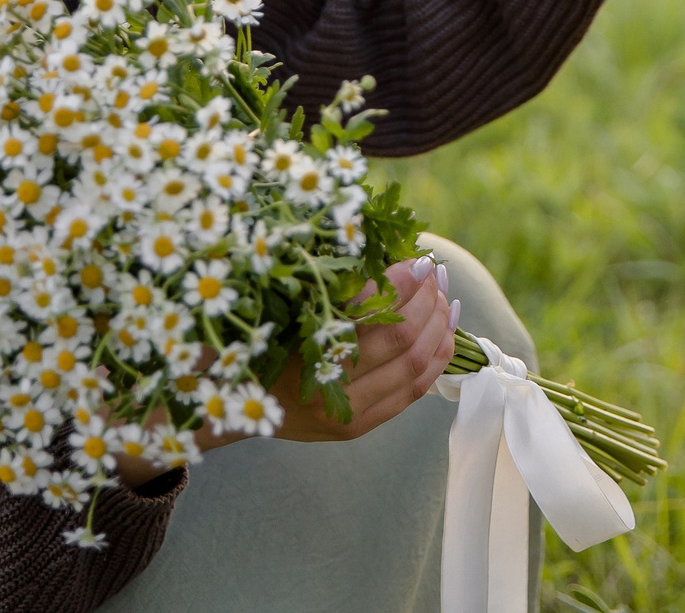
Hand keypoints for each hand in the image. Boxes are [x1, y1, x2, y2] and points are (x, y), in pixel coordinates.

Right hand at [116, 257, 455, 484]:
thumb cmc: (261, 344)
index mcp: (303, 347)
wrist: (235, 408)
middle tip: (437, 274)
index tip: (419, 259)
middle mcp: (326, 384)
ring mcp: (346, 412)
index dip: (401, 284)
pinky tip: (448, 335)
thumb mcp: (286, 311)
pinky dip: (436, 361)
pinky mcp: (360, 426)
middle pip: (398, 337)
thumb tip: (386, 257)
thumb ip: (331, 291)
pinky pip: (412, 393)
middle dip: (426, 300)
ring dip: (439, 328)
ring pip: (413, 366)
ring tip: (448, 298)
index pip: (369, 312)